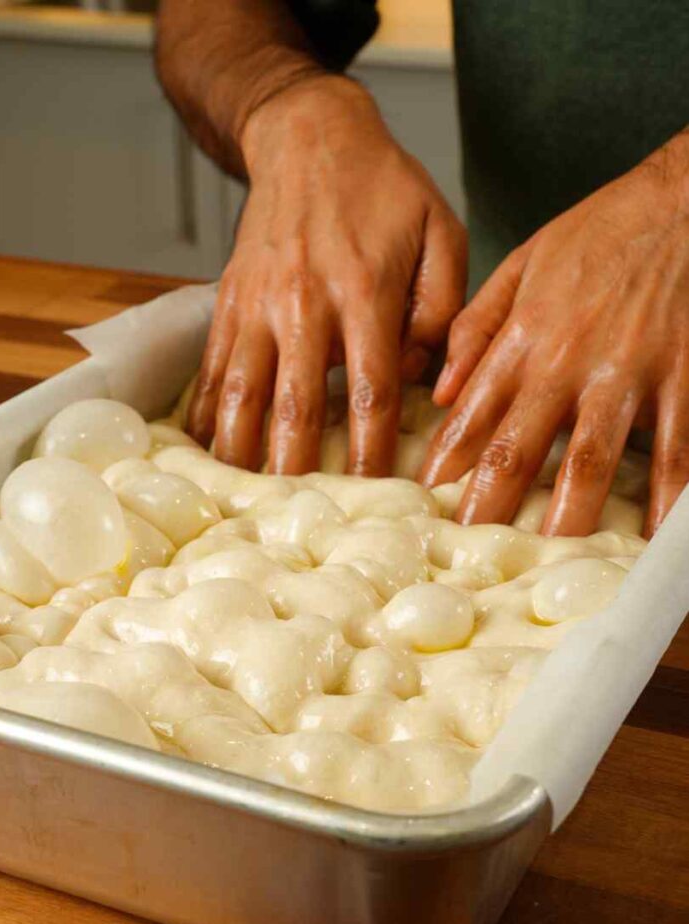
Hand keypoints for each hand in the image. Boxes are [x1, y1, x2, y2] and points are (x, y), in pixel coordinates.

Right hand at [186, 76, 465, 475]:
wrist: (308, 138)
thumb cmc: (384, 189)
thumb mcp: (441, 231)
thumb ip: (442, 308)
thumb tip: (423, 377)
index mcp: (364, 291)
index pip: (371, 390)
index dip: (375, 451)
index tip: (380, 497)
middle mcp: (304, 304)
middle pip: (296, 405)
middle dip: (299, 470)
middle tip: (303, 522)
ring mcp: (257, 305)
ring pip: (241, 394)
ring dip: (241, 454)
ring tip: (243, 501)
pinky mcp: (228, 303)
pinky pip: (211, 369)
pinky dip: (206, 414)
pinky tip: (206, 451)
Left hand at [419, 132, 688, 536]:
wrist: (681, 200)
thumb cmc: (600, 231)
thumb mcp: (522, 263)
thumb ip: (477, 326)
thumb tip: (440, 389)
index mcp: (524, 337)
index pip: (473, 415)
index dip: (446, 464)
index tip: (426, 505)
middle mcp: (567, 363)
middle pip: (520, 448)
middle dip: (491, 505)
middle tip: (472, 552)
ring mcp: (626, 374)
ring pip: (590, 457)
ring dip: (568, 513)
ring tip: (550, 558)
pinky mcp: (680, 377)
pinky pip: (673, 447)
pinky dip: (666, 493)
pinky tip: (654, 532)